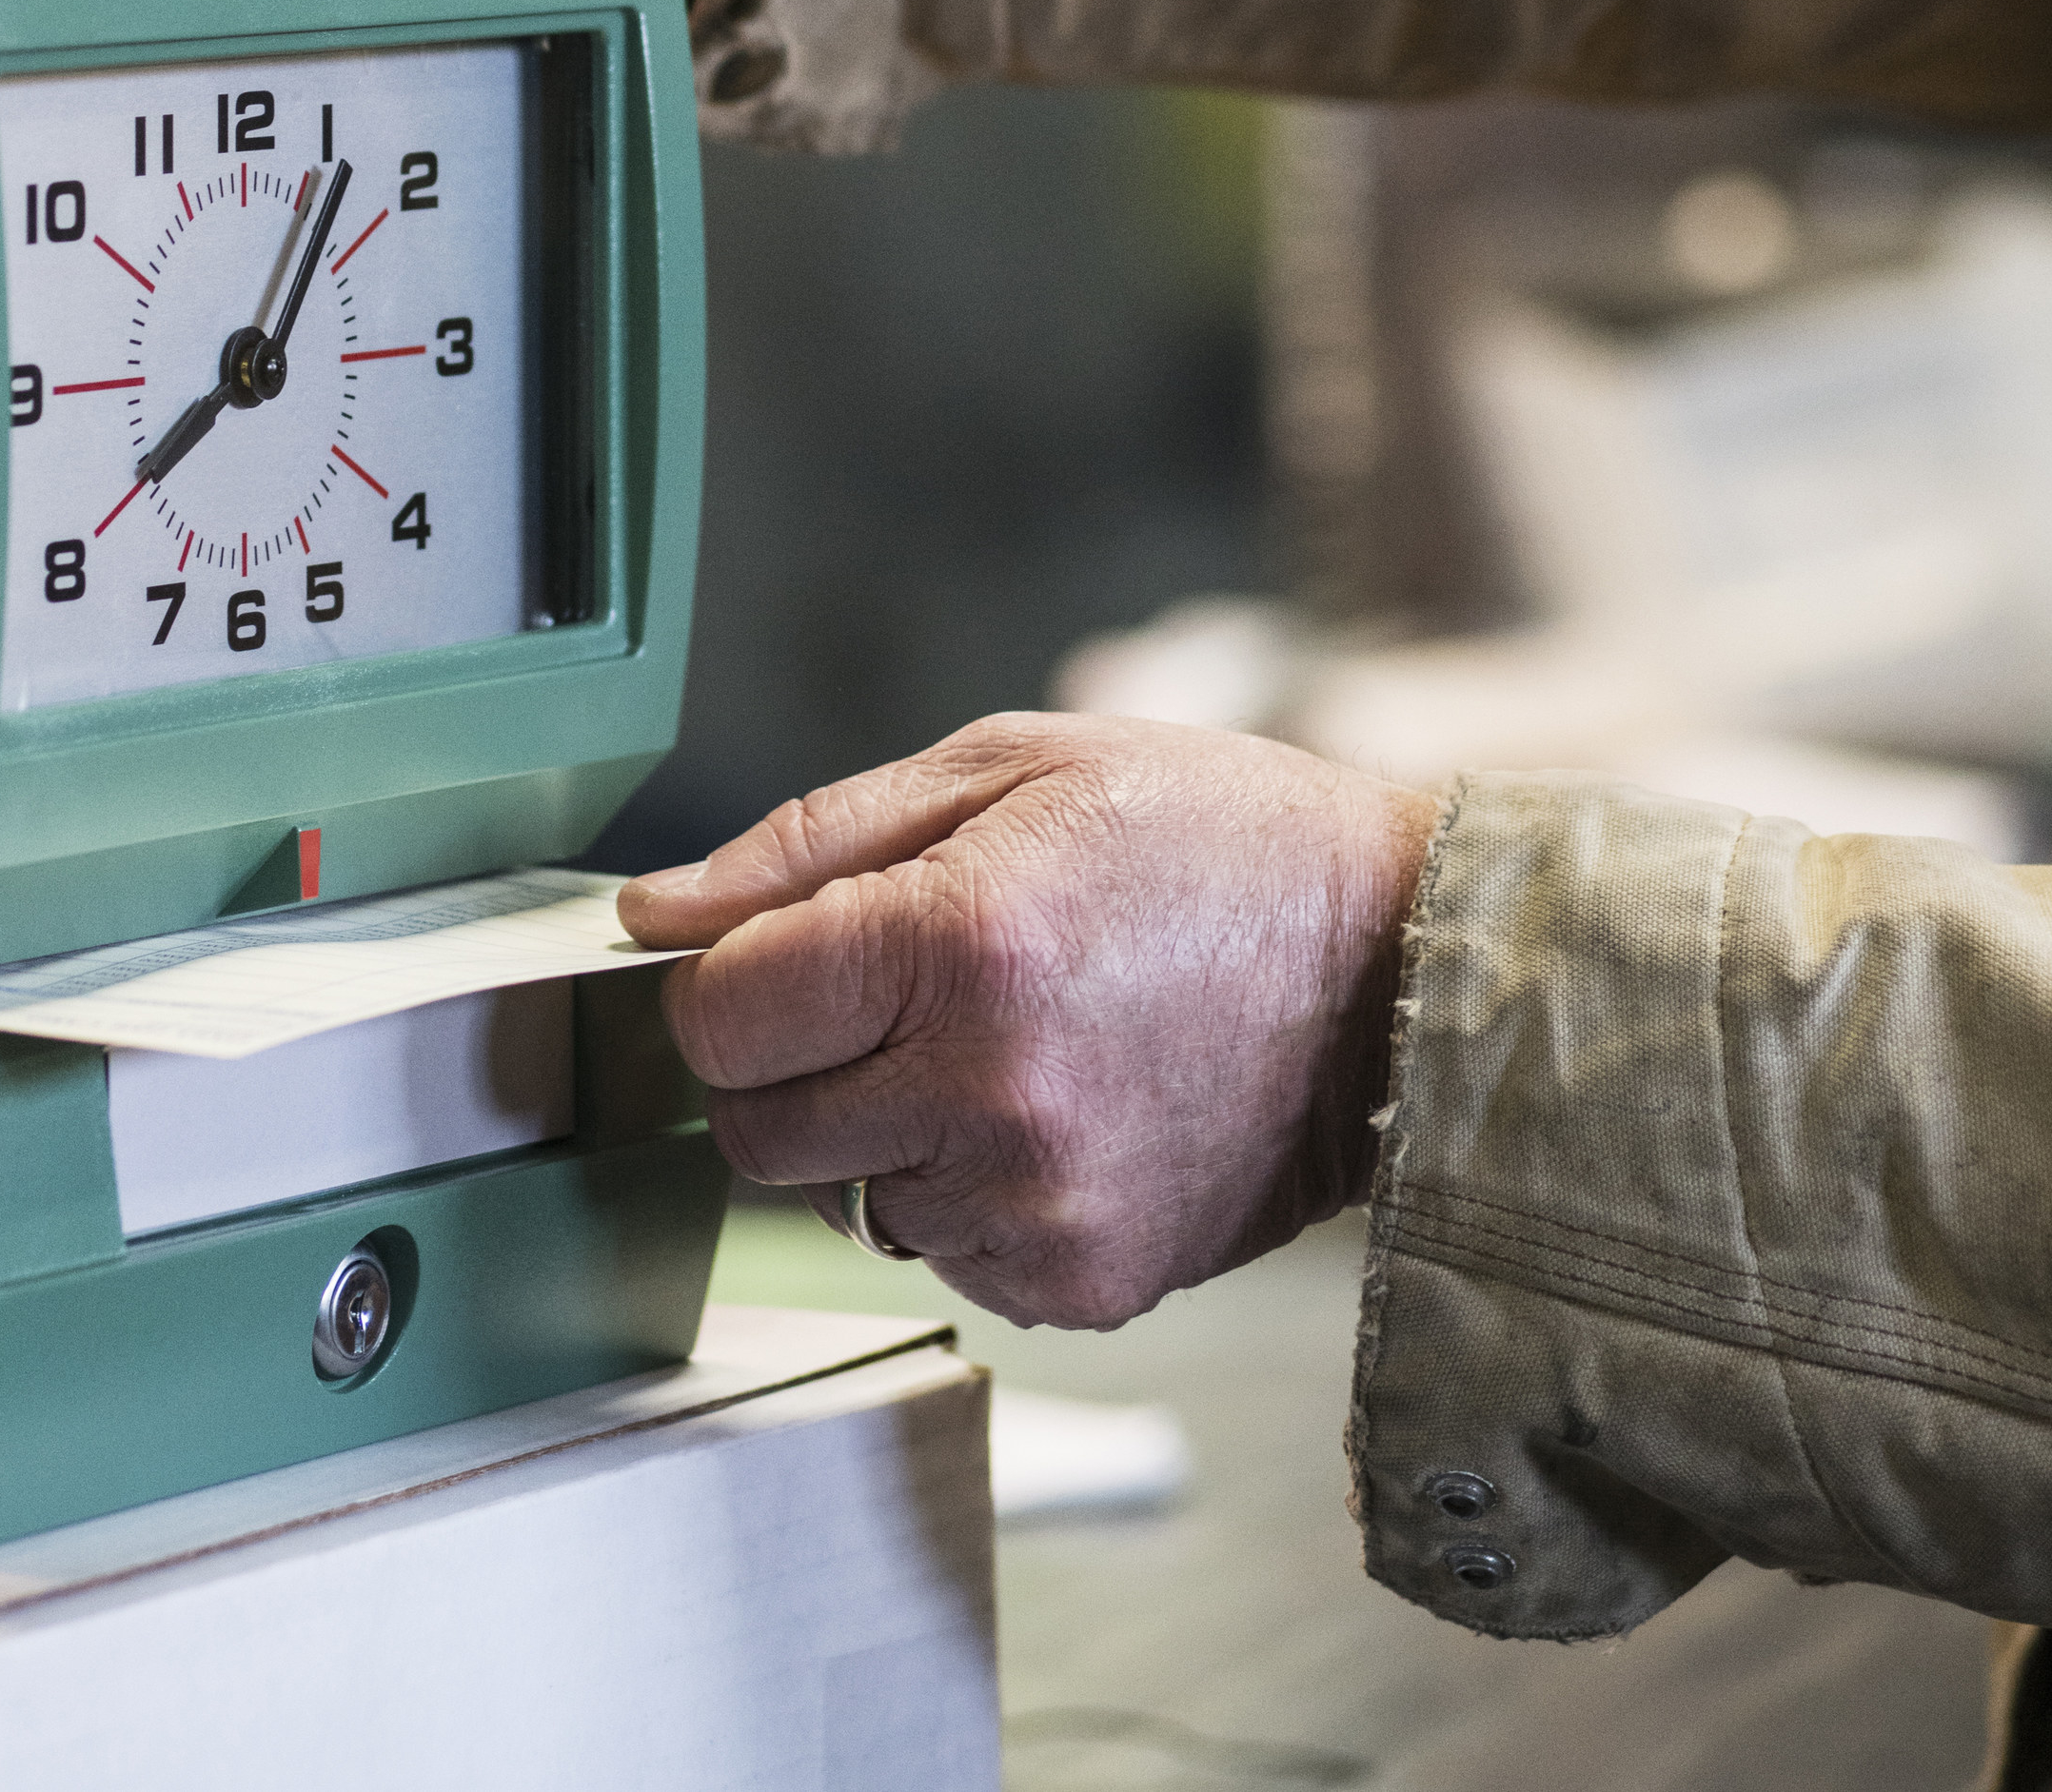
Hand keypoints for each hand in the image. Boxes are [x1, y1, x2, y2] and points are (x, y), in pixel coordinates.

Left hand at [618, 713, 1437, 1330]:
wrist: (1394, 969)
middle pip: (756, 1131)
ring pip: (843, 1201)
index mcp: (956, 944)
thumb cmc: (1205, 838)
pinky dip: (962, 1196)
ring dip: (879, 1133)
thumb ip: (808, 845)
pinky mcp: (1079, 1284)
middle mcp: (985, 1092)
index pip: (718, 1018)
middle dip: (789, 1063)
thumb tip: (657, 913)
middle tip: (885, 1000)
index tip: (789, 956)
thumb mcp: (1006, 766)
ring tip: (993, 1046)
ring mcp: (1034, 1205)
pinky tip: (1047, 1114)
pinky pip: (942, 1257)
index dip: (731, 980)